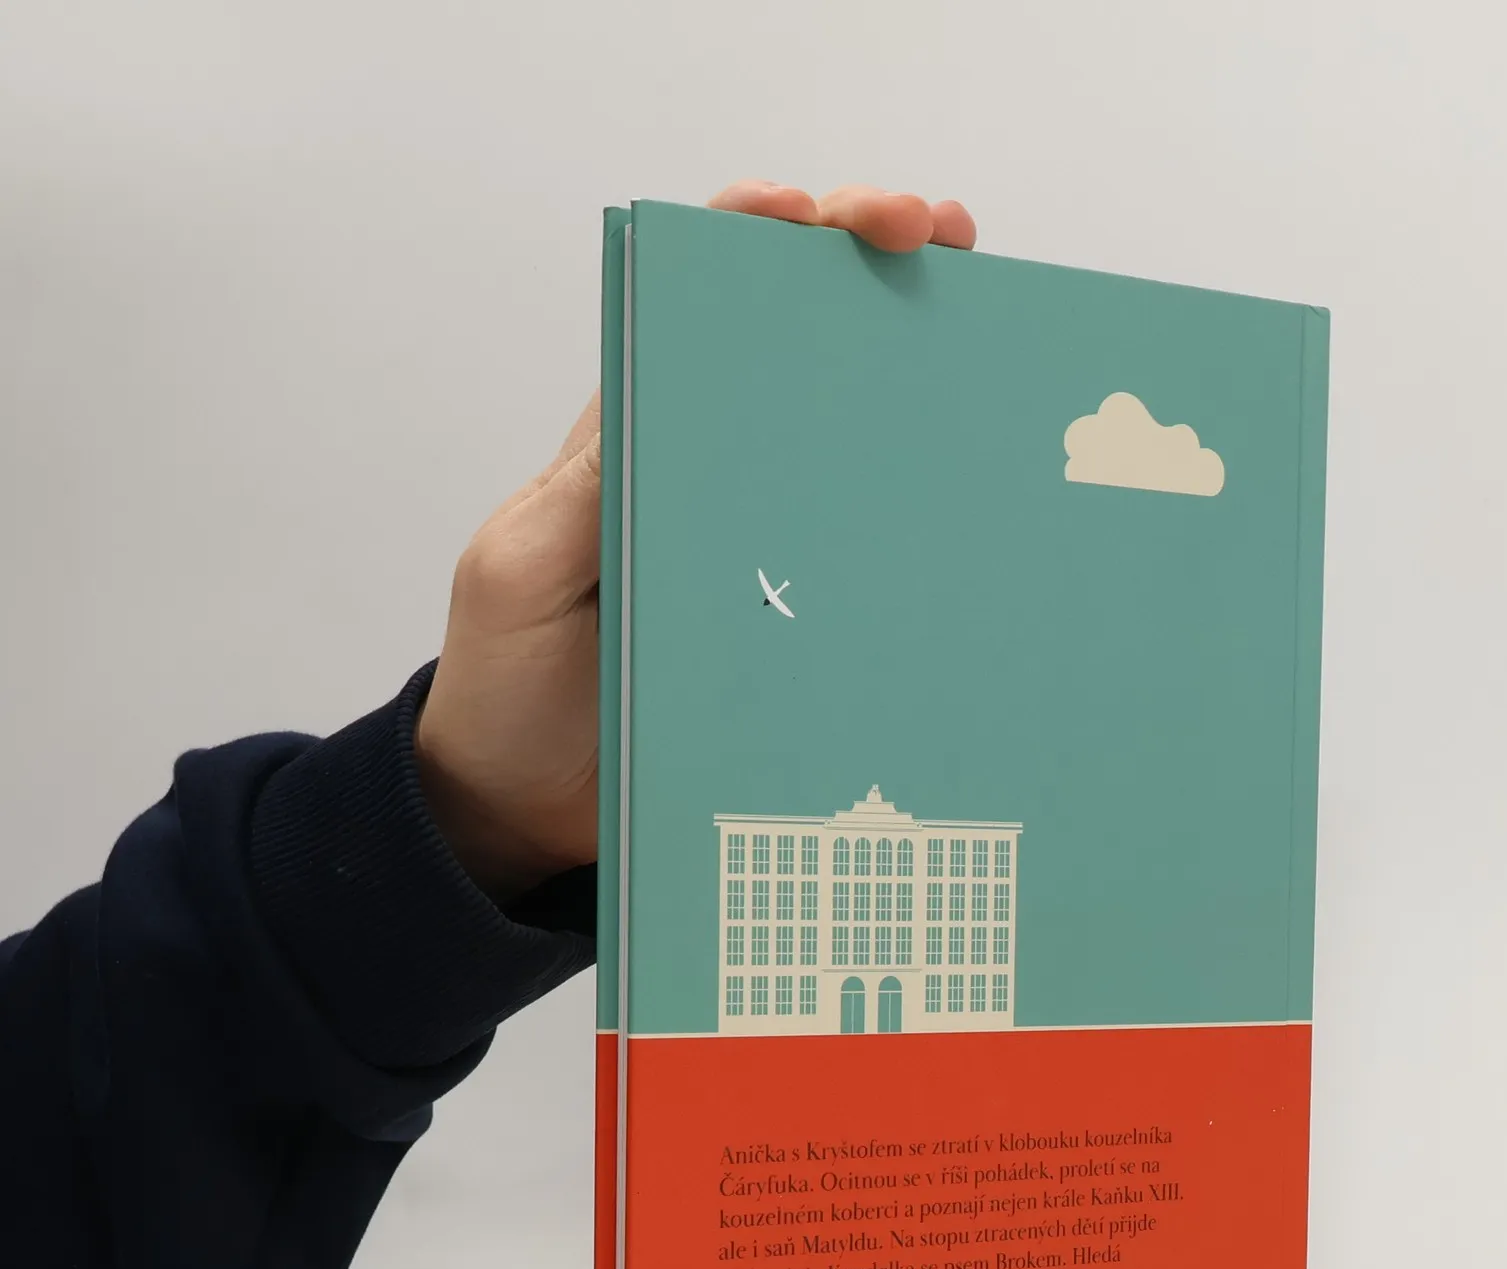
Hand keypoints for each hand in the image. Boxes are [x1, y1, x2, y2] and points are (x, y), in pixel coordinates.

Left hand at [416, 181, 977, 900]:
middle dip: (875, 263)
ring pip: (851, 427)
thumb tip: (654, 412)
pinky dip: (927, 499)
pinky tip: (983, 483)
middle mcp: (708, 464)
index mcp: (635, 432)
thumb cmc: (507, 685)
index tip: (829, 216)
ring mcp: (763, 536)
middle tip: (949, 242)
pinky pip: (870, 542)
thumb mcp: (519, 578)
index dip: (765, 232)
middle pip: (797, 338)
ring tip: (995, 332)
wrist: (530, 809)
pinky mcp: (802, 610)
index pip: (702, 296)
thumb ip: (576, 501)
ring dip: (923, 367)